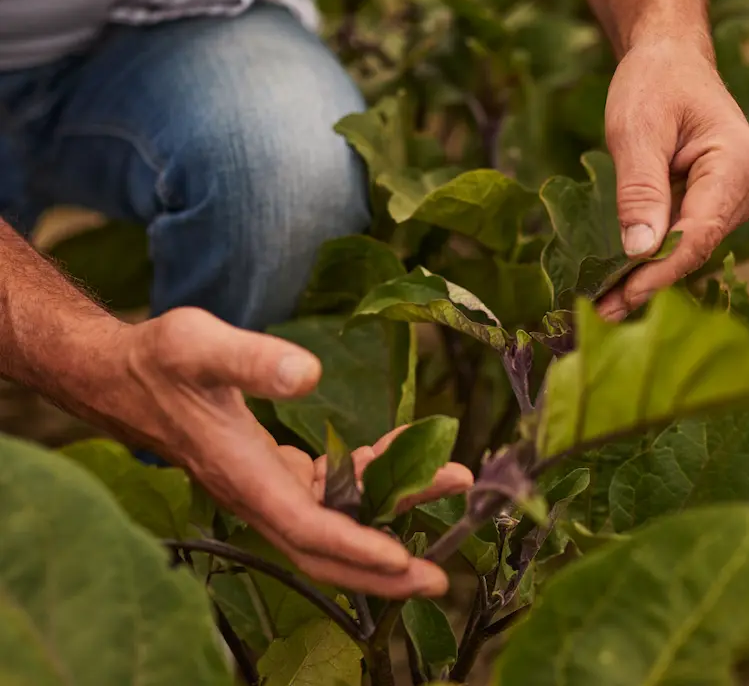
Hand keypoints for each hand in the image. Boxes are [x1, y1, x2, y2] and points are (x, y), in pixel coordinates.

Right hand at [102, 308, 471, 596]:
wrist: (127, 379)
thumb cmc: (159, 361)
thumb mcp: (199, 345)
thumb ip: (252, 360)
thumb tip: (309, 375)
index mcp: (242, 473)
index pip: (305, 527)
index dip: (355, 547)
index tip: (404, 560)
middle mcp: (257, 493)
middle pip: (325, 549)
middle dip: (383, 570)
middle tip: (439, 577)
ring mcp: (266, 487)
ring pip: (335, 519)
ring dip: (390, 512)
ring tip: (446, 483)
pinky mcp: (272, 473)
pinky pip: (328, 491)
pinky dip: (367, 480)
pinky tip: (396, 453)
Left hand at [596, 38, 748, 319]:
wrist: (668, 62)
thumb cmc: (652, 85)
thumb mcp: (635, 131)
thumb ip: (640, 190)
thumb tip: (640, 250)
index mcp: (735, 162)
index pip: (698, 233)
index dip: (658, 272)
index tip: (619, 299)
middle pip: (698, 247)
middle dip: (650, 282)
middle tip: (603, 314)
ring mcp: (738, 196)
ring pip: (693, 248)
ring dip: (650, 276)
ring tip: (607, 305)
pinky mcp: (719, 202)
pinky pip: (688, 237)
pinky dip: (656, 257)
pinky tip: (624, 279)